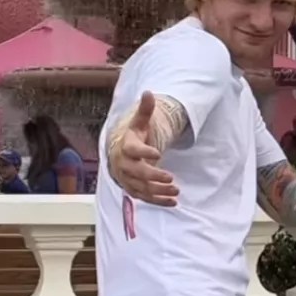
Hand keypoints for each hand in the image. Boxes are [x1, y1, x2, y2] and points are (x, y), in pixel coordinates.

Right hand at [109, 92, 178, 206]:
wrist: (119, 155)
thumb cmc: (132, 138)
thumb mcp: (139, 122)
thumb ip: (145, 110)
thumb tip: (148, 92)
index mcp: (126, 147)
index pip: (132, 150)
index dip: (144, 152)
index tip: (158, 153)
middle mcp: (124, 166)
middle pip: (137, 173)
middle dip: (153, 176)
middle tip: (170, 177)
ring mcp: (129, 180)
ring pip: (142, 188)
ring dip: (159, 191)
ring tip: (176, 190)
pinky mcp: (135, 190)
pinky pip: (146, 198)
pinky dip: (159, 201)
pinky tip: (173, 202)